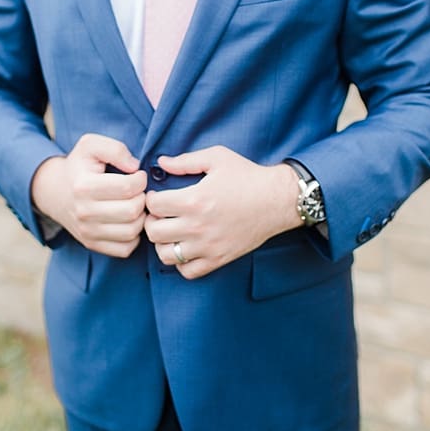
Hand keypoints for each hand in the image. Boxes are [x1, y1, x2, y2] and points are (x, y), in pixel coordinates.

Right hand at [31, 133, 147, 256]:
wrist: (56, 192)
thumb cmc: (80, 167)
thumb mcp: (91, 145)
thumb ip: (115, 149)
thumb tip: (135, 167)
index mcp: (84, 186)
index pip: (129, 187)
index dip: (141, 179)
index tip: (137, 175)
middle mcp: (84, 212)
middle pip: (132, 211)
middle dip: (142, 198)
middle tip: (137, 191)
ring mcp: (87, 232)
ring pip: (132, 231)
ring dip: (140, 217)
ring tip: (134, 204)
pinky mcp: (92, 245)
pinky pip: (126, 248)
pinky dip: (133, 236)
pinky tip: (128, 221)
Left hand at [144, 146, 300, 278]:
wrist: (279, 200)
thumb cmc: (247, 176)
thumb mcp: (216, 158)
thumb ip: (185, 161)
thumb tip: (161, 163)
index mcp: (195, 200)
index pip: (153, 205)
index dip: (151, 199)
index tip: (158, 196)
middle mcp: (198, 226)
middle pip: (154, 232)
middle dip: (152, 221)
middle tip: (161, 215)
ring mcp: (208, 246)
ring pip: (166, 255)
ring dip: (163, 243)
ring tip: (171, 232)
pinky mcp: (219, 259)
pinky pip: (187, 271)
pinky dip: (181, 262)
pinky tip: (186, 247)